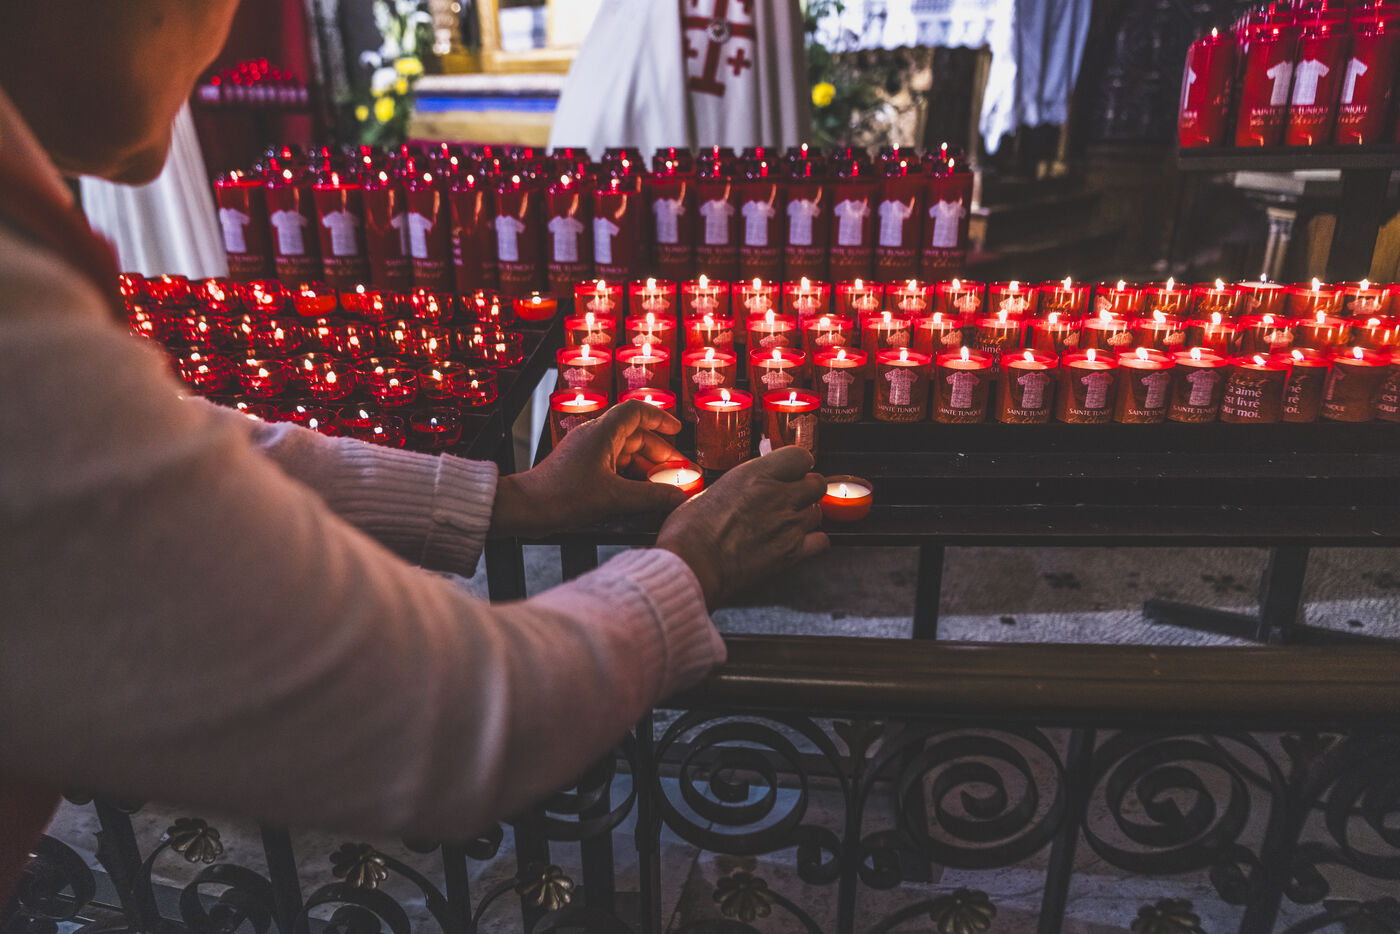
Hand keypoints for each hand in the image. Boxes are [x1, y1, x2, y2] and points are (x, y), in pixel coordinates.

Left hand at [491, 400, 689, 536]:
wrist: (526, 508)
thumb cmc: (560, 495)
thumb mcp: (613, 496)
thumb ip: (651, 496)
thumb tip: (678, 496)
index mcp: (602, 432)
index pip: (636, 411)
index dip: (660, 418)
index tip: (677, 430)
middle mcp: (595, 438)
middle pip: (635, 435)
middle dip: (659, 453)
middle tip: (679, 471)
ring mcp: (588, 453)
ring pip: (625, 453)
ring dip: (646, 467)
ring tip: (665, 485)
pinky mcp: (582, 469)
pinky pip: (613, 467)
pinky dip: (631, 477)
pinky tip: (642, 493)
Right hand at [656, 446, 828, 607]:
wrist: (692, 566)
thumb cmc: (689, 532)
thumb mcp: (710, 492)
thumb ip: (738, 487)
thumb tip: (743, 490)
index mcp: (756, 475)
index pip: (800, 456)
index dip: (798, 465)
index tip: (791, 472)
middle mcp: (778, 495)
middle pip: (816, 483)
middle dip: (806, 490)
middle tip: (791, 498)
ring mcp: (788, 524)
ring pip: (818, 512)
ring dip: (806, 516)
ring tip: (788, 524)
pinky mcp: (792, 553)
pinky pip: (821, 541)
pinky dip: (813, 542)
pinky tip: (798, 544)